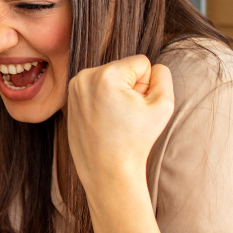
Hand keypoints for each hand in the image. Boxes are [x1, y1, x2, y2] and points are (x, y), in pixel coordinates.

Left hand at [67, 55, 173, 194]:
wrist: (107, 169)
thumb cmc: (136, 140)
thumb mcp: (163, 105)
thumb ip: (162, 76)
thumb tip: (152, 67)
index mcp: (106, 74)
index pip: (141, 63)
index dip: (147, 85)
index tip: (136, 107)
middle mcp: (85, 76)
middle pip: (124, 69)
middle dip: (130, 88)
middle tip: (125, 115)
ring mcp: (74, 87)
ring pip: (110, 78)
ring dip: (117, 93)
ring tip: (114, 118)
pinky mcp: (70, 97)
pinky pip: (97, 88)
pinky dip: (104, 99)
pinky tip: (103, 119)